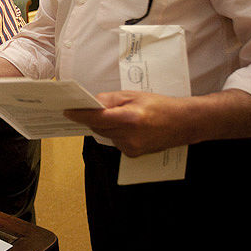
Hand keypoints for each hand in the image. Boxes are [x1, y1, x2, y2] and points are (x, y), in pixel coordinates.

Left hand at [64, 90, 193, 156]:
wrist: (183, 123)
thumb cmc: (159, 105)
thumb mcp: (133, 95)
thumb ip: (110, 100)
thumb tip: (91, 104)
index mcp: (129, 119)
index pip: (96, 118)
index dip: (80, 115)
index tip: (67, 111)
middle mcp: (129, 137)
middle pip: (98, 128)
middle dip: (93, 118)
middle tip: (92, 108)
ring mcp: (131, 148)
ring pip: (105, 135)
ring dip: (105, 126)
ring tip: (120, 116)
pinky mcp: (132, 155)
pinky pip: (114, 141)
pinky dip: (115, 133)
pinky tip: (128, 127)